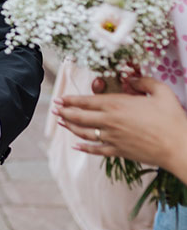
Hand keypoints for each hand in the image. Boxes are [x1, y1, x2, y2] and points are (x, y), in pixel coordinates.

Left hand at [53, 77, 186, 170]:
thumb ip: (144, 81)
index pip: (86, 102)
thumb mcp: (161, 92)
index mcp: (117, 104)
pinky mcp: (118, 151)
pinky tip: (76, 146)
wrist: (179, 147)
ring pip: (84, 132)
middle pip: (79, 117)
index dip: (70, 100)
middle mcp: (109, 121)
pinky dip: (84, 148)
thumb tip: (131, 77)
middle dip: (64, 112)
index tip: (59, 99)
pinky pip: (96, 150)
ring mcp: (112, 138)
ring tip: (61, 123)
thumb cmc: (172, 118)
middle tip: (54, 110)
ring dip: (70, 127)